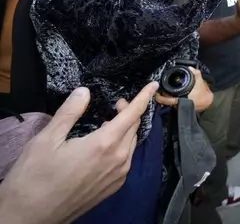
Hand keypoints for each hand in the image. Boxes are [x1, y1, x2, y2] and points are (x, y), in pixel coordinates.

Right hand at [0, 82, 157, 223]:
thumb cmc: (34, 179)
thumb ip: (69, 113)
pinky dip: (121, 147)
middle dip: (128, 112)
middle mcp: (118, 160)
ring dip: (124, 130)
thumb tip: (84, 92)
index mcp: (104, 144)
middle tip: (115, 104)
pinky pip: (125, 160)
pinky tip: (103, 146)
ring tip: (107, 123)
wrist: (30, 217)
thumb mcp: (47, 140)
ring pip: (131, 144)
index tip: (152, 85)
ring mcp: (118, 176)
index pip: (132, 114)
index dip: (144, 97)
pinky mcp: (113, 187)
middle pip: (133, 128)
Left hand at [155, 67, 212, 111]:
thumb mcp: (200, 81)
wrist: (209, 102)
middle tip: (159, 90)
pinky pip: (174, 103)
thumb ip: (195, 74)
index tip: (156, 94)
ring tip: (164, 91)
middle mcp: (179, 105)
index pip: (168, 101)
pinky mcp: (182, 108)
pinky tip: (172, 94)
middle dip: (162, 96)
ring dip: (167, 98)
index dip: (160, 98)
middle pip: (167, 102)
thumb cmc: (203, 93)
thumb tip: (189, 68)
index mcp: (181, 100)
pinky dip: (171, 99)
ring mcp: (180, 108)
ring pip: (170, 103)